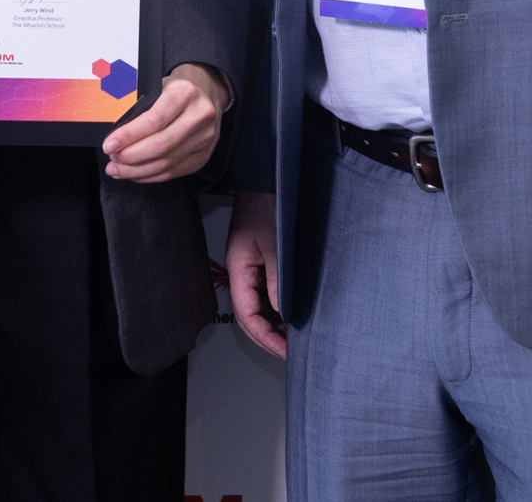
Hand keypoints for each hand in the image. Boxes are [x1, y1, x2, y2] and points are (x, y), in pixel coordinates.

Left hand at [101, 63, 225, 181]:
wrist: (205, 98)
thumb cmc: (173, 93)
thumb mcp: (157, 86)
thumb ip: (137, 103)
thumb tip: (113, 127)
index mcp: (185, 93)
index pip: (154, 119)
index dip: (129, 135)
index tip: (109, 144)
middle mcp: (199, 116)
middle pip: (161, 145)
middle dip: (131, 156)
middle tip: (112, 158)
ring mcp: (205, 139)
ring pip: (166, 163)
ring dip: (137, 170)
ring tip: (117, 169)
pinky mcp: (203, 156)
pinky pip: (173, 173)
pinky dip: (149, 176)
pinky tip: (134, 173)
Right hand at [225, 191, 287, 358]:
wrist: (267, 179)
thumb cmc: (267, 203)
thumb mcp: (275, 244)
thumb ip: (277, 279)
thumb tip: (282, 312)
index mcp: (238, 268)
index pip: (245, 315)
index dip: (264, 337)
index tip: (284, 349)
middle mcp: (241, 271)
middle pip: (249, 316)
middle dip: (267, 337)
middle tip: (290, 351)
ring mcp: (249, 268)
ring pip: (257, 307)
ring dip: (272, 325)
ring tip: (293, 339)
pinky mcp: (260, 262)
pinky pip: (264, 294)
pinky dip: (276, 309)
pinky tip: (291, 316)